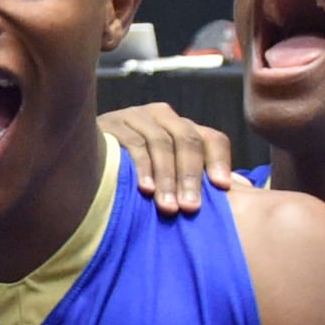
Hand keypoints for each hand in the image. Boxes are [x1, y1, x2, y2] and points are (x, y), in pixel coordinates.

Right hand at [99, 99, 243, 216]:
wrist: (81, 153)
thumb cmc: (133, 170)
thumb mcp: (168, 170)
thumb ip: (201, 177)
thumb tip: (244, 190)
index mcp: (182, 126)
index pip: (211, 137)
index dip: (219, 161)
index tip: (223, 189)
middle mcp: (162, 116)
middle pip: (187, 140)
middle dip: (190, 177)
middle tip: (191, 209)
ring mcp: (136, 116)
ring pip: (160, 144)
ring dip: (166, 179)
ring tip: (168, 208)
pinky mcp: (112, 124)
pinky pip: (133, 144)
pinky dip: (141, 168)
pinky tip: (144, 190)